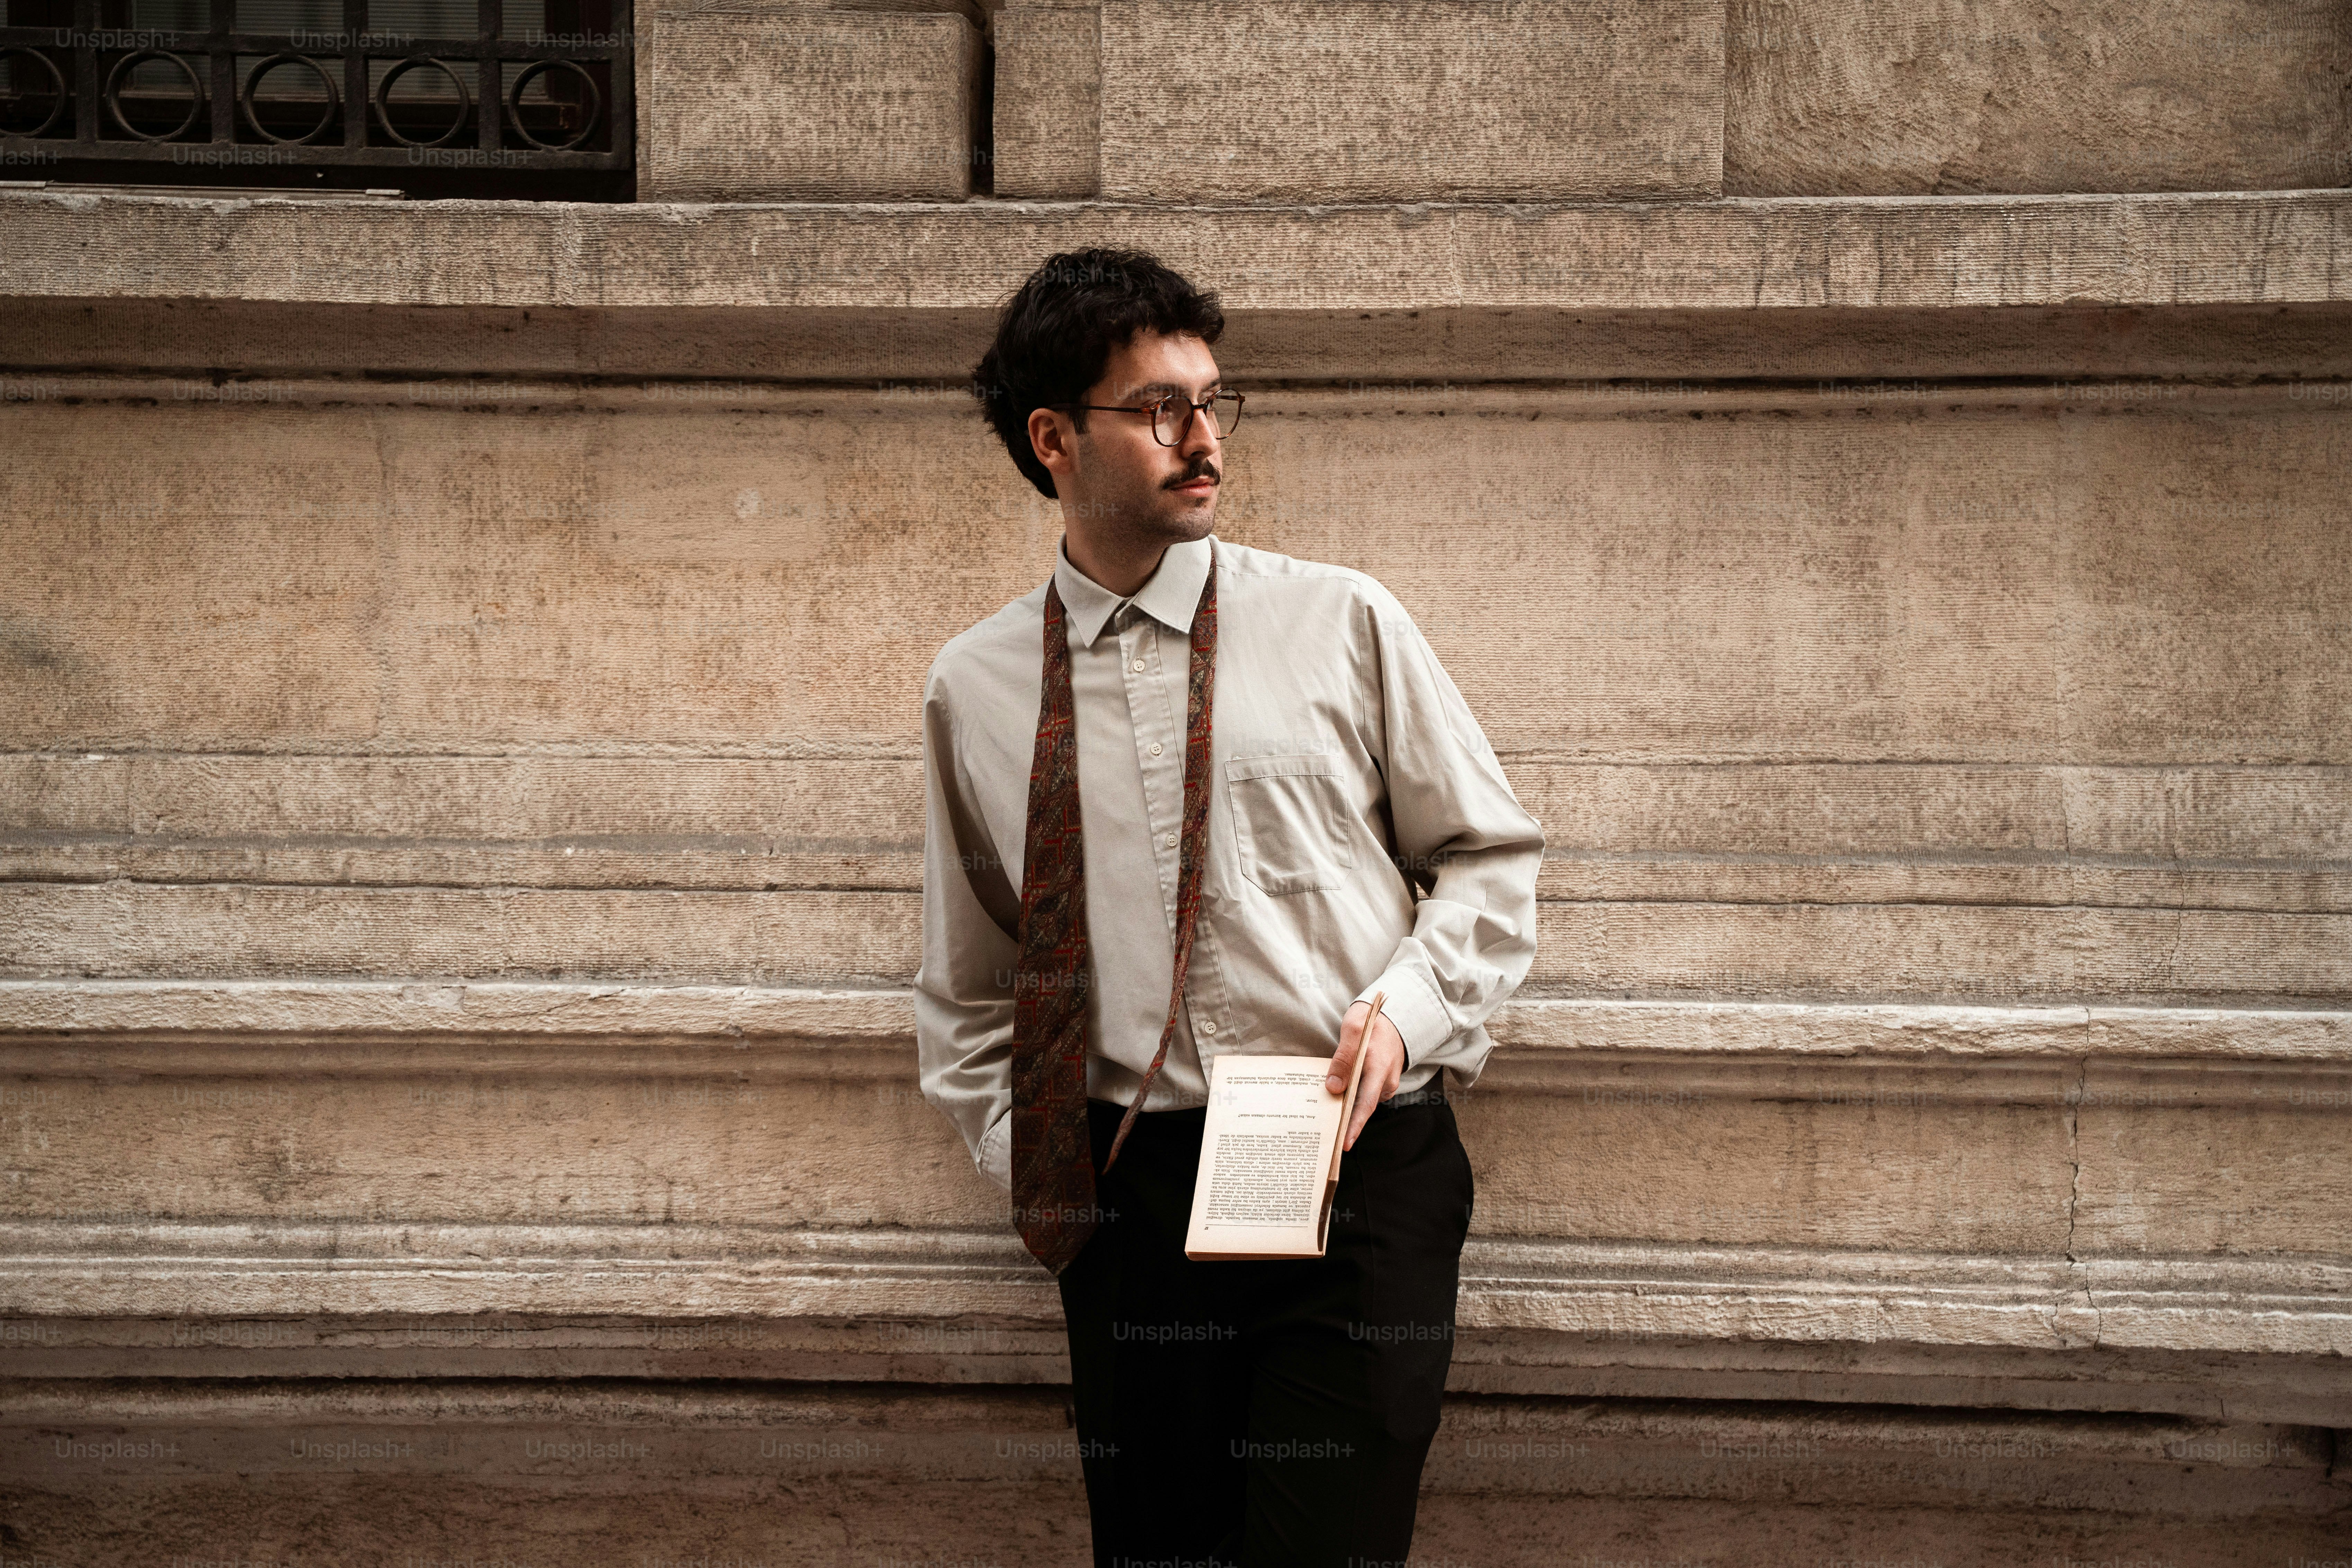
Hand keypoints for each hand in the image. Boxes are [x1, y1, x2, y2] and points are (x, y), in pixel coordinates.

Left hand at [1326, 1001, 1404, 1152]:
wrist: (1393, 1016)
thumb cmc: (1371, 1021)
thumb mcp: (1353, 1030)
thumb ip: (1343, 1059)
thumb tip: (1333, 1088)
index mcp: (1379, 1068)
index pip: (1366, 1103)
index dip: (1354, 1125)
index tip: (1343, 1143)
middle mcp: (1386, 1080)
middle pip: (1363, 1108)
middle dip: (1345, 1124)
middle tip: (1326, 1140)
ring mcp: (1385, 1082)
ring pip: (1362, 1101)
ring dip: (1345, 1110)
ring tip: (1325, 1122)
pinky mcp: (1380, 1081)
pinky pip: (1365, 1094)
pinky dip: (1350, 1099)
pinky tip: (1335, 1100)